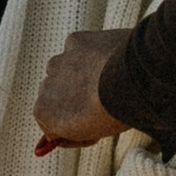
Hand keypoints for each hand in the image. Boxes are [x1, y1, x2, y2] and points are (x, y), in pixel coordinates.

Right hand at [33, 27, 131, 150]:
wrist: (132, 82)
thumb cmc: (113, 113)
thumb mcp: (90, 134)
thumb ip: (71, 133)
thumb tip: (60, 135)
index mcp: (42, 111)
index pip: (49, 122)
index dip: (70, 126)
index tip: (89, 128)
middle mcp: (44, 84)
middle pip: (55, 94)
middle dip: (71, 98)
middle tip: (99, 103)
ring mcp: (59, 61)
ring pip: (65, 69)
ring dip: (79, 74)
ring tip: (107, 81)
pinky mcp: (75, 41)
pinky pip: (79, 49)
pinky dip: (90, 54)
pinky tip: (109, 61)